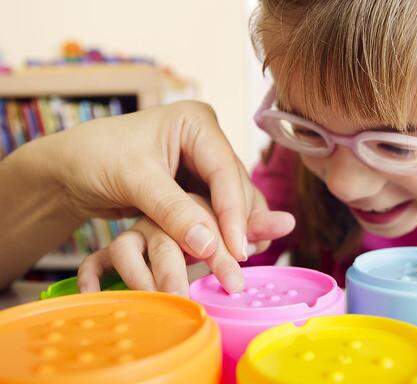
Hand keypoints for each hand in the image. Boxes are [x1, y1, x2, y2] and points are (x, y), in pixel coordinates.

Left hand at [34, 101, 293, 291]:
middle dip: (236, 225)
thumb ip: (173, 210)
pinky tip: (228, 256)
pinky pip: (217, 213)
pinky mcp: (196, 188)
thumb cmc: (94, 158)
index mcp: (196, 122)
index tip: (236, 249)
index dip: (233, 211)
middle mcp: (207, 142)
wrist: (68, 171)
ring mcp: (203, 166)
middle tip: (238, 264)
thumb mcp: (134, 180)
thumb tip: (209, 246)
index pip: (225, 170)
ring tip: (237, 264)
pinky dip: (221, 234)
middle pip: (235, 187)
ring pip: (232, 202)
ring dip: (234, 232)